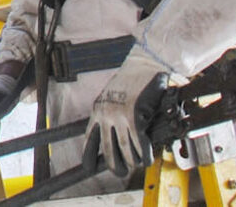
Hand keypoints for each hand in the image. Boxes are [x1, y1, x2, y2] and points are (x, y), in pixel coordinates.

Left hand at [83, 50, 169, 176]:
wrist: (146, 61)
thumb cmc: (135, 76)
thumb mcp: (116, 94)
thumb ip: (117, 113)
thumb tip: (124, 134)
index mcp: (98, 109)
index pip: (89, 138)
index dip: (88, 155)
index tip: (88, 167)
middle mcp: (105, 114)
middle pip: (106, 149)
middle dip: (114, 165)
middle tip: (120, 173)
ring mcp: (119, 116)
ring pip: (123, 149)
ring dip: (131, 161)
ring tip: (137, 166)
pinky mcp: (134, 117)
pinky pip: (138, 143)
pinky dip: (144, 154)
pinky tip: (147, 159)